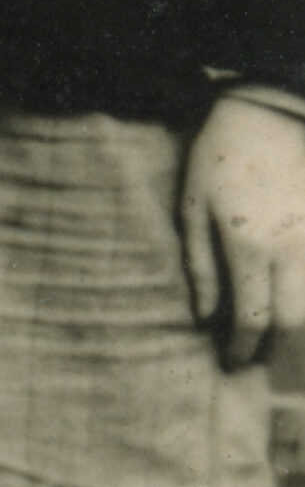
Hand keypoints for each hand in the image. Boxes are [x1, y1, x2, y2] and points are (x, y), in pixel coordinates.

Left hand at [181, 95, 304, 364]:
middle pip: (295, 324)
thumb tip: (203, 315)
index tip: (234, 366)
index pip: (250, 319)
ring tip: (293, 358)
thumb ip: (199, 262)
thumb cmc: (220, 156)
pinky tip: (304, 312)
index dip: (243, 350)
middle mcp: (292, 251)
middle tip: (267, 373)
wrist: (269, 113)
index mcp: (248, 245)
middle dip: (283, 358)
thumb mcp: (192, 202)